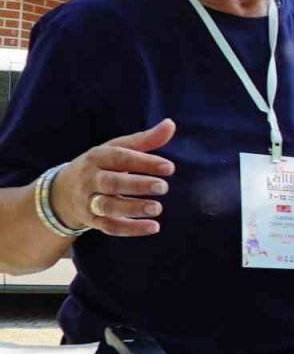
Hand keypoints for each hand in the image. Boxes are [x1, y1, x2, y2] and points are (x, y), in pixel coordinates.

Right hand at [49, 119, 176, 236]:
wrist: (62, 191)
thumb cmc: (101, 165)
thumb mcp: (117, 149)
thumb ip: (145, 140)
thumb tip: (171, 124)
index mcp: (97, 157)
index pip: (119, 157)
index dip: (144, 162)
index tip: (169, 167)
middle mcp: (89, 179)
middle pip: (111, 183)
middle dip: (137, 185)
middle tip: (164, 187)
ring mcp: (88, 201)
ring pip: (108, 207)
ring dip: (133, 209)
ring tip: (158, 208)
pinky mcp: (92, 221)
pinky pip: (110, 227)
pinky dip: (131, 229)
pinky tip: (153, 227)